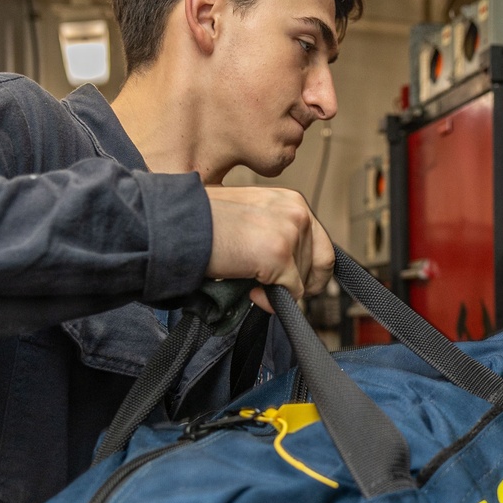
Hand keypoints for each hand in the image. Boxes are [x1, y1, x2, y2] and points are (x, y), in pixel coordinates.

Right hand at [204, 185, 334, 312]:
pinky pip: (291, 293)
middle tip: (272, 289)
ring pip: (304, 281)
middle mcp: (297, 212)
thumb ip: (275, 234)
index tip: (294, 283)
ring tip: (250, 282)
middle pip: (320, 265)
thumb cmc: (204, 223)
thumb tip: (292, 270)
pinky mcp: (280, 254)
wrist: (181, 225)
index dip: (310, 270)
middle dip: (299, 283)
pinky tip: (251, 292)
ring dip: (279, 290)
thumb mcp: (251, 219)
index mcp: (291, 201)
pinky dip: (272, 301)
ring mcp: (291, 232)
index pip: (321, 244)